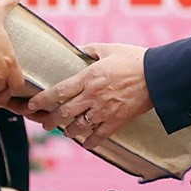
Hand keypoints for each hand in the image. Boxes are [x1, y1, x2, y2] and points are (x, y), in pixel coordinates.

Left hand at [24, 44, 150, 148]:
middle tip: (45, 123)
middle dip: (51, 120)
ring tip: (65, 132)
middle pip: (64, 113)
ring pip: (78, 127)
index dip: (42, 100)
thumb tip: (77, 49)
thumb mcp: (109, 48)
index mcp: (88, 77)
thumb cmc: (134, 59)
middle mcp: (93, 96)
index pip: (59, 91)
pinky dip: (90, 141)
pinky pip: (98, 136)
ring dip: (68, 131)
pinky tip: (85, 142)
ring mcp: (104, 110)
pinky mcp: (117, 121)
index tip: (32, 104)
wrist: (158, 75)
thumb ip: (89, 49)